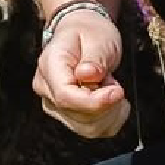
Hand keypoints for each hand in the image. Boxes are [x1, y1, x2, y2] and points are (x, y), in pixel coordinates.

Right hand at [32, 10, 130, 139]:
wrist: (83, 37)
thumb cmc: (90, 34)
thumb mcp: (98, 38)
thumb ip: (95, 57)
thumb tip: (88, 75)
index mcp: (49, 66)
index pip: (65, 96)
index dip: (95, 101)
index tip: (119, 91)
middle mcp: (45, 90)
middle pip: (79, 116)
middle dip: (108, 104)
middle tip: (113, 80)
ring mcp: (55, 107)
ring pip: (89, 128)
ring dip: (111, 112)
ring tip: (111, 86)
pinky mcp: (68, 117)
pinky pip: (95, 131)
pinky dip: (112, 119)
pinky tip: (113, 100)